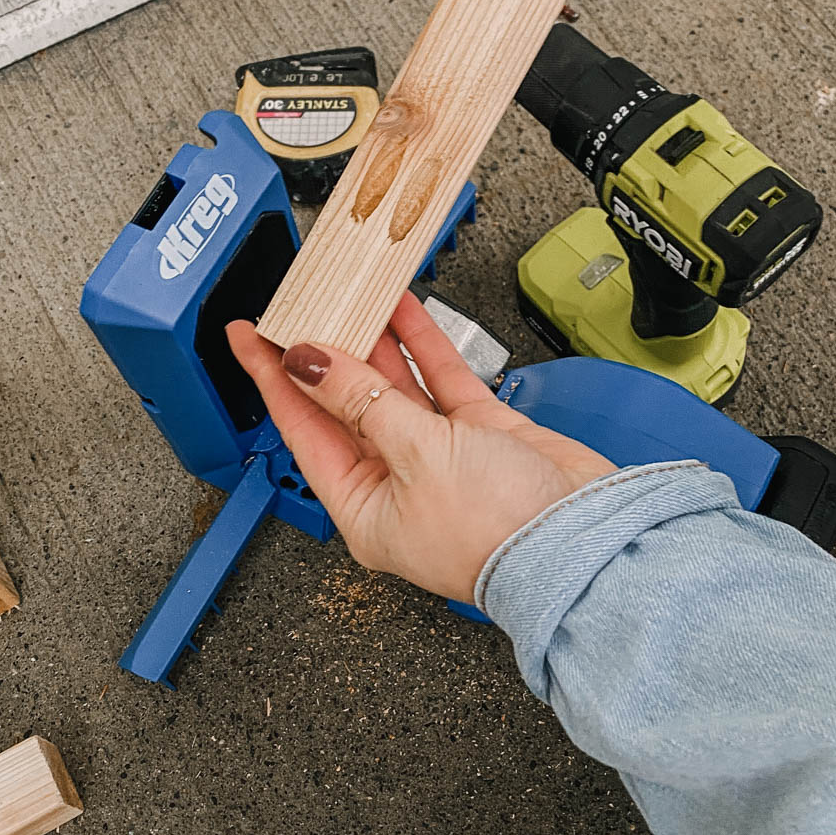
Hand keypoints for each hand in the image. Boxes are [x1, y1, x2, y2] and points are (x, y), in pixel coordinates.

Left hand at [227, 292, 613, 603]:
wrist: (588, 540)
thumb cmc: (500, 532)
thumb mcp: (414, 454)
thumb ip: (360, 399)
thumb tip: (308, 361)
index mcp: (363, 507)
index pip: (301, 430)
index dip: (272, 379)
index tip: (247, 338)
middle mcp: (395, 482)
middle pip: (344, 404)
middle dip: (323, 352)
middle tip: (298, 305)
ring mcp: (438, 456)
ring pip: (392, 385)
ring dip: (371, 339)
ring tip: (346, 294)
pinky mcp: (478, 433)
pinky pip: (437, 378)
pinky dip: (418, 343)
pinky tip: (399, 308)